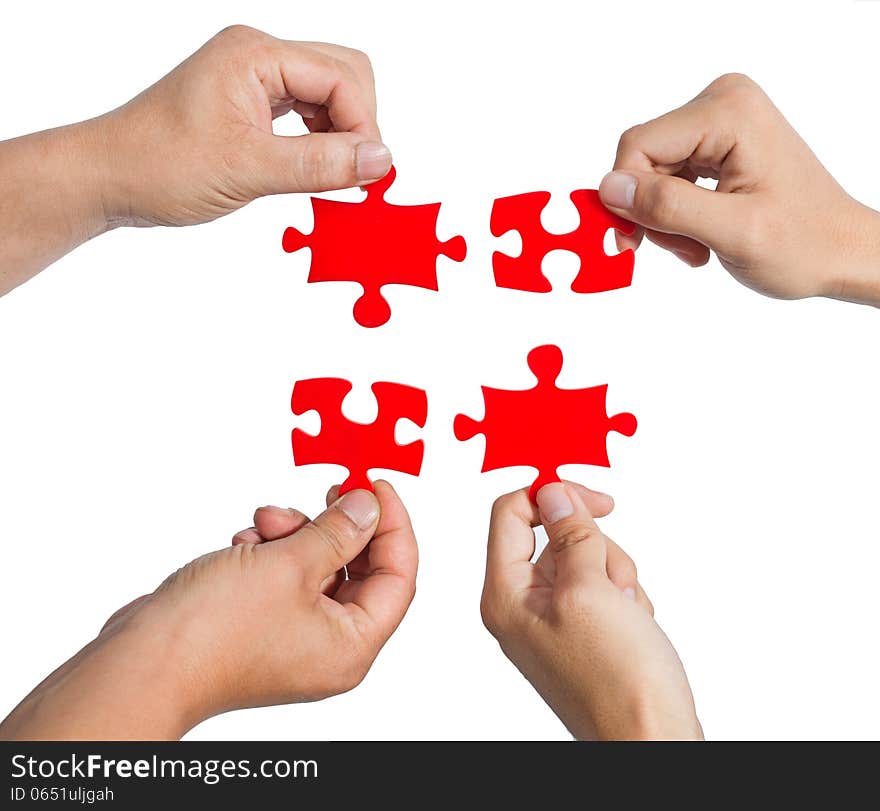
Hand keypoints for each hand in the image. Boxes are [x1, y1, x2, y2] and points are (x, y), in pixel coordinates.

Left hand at [0, 26, 390, 292]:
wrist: (107, 178)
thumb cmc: (159, 165)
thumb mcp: (248, 169)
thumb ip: (319, 163)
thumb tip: (380, 160)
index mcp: (255, 54)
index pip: (342, 77)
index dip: (364, 126)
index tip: (366, 175)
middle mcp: (258, 56)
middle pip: (344, 75)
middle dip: (359, 124)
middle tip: (355, 175)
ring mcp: (255, 78)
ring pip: (328, 95)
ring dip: (340, 135)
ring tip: (333, 177)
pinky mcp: (251, 103)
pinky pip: (306, 112)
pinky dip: (320, 141)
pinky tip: (312, 169)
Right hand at [0, 482, 416, 739]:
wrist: (140, 661)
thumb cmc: (213, 631)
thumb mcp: (291, 565)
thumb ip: (338, 532)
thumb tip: (369, 507)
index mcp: (351, 646)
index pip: (398, 577)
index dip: (394, 525)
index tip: (376, 485)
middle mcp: (327, 648)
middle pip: (358, 571)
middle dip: (337, 526)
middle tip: (331, 489)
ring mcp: (292, 638)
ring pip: (317, 569)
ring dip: (296, 534)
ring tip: (264, 521)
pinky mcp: (260, 625)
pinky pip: (283, 577)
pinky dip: (270, 553)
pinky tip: (245, 545)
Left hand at [480, 481, 700, 739]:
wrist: (651, 741)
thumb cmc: (618, 683)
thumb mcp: (591, 591)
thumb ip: (571, 534)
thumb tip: (553, 493)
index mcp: (505, 596)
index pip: (510, 515)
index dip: (551, 496)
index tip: (596, 499)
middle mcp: (522, 606)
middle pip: (555, 536)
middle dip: (596, 549)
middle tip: (613, 584)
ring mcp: (554, 619)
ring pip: (586, 558)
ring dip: (617, 575)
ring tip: (627, 613)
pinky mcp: (583, 630)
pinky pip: (604, 586)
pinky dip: (625, 597)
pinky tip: (634, 627)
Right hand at [598, 73, 879, 304]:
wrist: (840, 250)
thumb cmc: (804, 243)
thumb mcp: (733, 233)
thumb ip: (670, 207)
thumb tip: (609, 188)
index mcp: (729, 112)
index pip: (638, 145)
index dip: (626, 198)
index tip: (634, 244)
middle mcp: (722, 103)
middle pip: (642, 158)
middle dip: (650, 212)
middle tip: (682, 250)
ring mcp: (719, 119)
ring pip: (649, 171)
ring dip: (663, 218)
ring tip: (696, 247)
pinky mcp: (715, 139)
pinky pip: (666, 175)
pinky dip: (674, 213)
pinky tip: (699, 234)